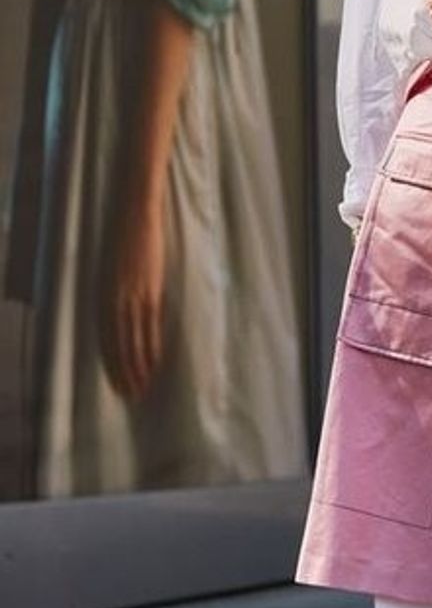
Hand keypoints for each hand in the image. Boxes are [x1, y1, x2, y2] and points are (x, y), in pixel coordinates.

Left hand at [100, 198, 166, 400]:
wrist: (135, 212)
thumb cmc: (123, 236)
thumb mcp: (112, 268)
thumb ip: (115, 292)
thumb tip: (123, 315)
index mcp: (101, 294)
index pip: (104, 338)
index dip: (110, 363)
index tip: (116, 382)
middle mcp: (112, 299)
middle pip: (116, 344)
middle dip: (122, 372)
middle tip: (129, 395)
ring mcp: (131, 295)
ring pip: (132, 341)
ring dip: (137, 367)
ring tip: (142, 388)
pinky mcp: (149, 290)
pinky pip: (148, 326)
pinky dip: (151, 348)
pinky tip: (154, 363)